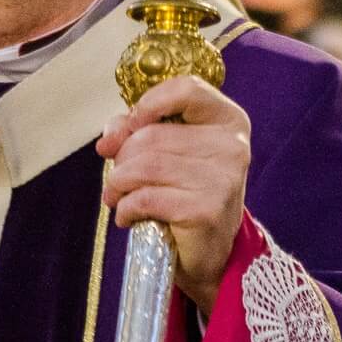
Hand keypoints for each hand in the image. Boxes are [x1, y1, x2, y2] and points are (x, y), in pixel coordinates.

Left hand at [97, 75, 252, 313]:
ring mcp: (222, 179)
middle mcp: (231, 146)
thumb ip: (139, 130)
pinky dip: (126, 207)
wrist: (211, 252)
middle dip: (122, 157)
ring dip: (118, 184)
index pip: (187, 89)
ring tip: (116, 196)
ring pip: (144, 165)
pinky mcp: (205, 210)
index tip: (131, 124)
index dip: (148, 104)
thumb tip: (110, 135)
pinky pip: (146, 197)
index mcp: (228, 120)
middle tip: (117, 178)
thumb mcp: (170, 152)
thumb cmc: (187, 193)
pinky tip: (128, 215)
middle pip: (152, 134)